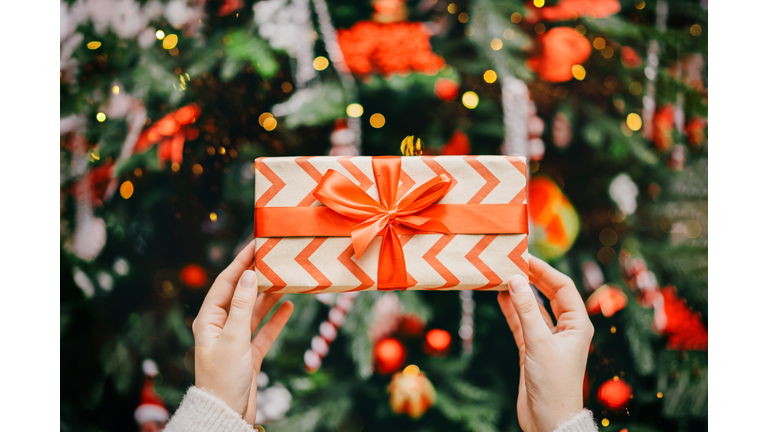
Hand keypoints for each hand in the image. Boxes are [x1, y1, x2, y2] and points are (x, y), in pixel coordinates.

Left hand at [192, 239, 293, 423]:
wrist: (227, 413)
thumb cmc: (223, 378)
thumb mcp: (233, 339)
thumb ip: (242, 306)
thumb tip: (248, 275)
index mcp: (208, 319)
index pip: (225, 282)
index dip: (240, 262)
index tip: (254, 244)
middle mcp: (221, 326)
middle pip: (241, 294)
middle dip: (257, 276)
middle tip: (274, 257)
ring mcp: (236, 339)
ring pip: (255, 310)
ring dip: (270, 295)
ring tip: (286, 278)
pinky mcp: (249, 353)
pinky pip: (264, 330)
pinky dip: (277, 318)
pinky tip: (289, 305)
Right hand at [497, 255, 593, 431]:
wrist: (548, 420)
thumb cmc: (553, 384)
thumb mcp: (539, 343)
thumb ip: (526, 310)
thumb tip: (515, 279)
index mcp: (578, 324)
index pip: (562, 287)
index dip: (545, 270)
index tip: (525, 256)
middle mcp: (566, 328)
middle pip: (548, 293)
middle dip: (532, 278)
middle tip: (512, 262)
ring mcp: (548, 338)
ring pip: (533, 307)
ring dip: (519, 293)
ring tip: (502, 275)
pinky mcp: (533, 348)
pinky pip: (522, 322)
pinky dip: (512, 310)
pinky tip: (500, 296)